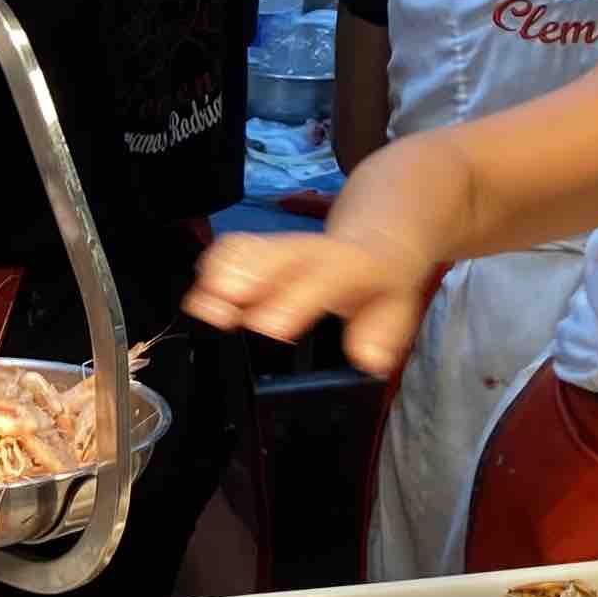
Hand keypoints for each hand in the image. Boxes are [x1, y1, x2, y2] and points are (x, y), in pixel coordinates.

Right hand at [184, 230, 434, 373]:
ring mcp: (283, 248)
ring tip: (200, 307)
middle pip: (276, 256)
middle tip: (219, 309)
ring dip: (221, 277)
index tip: (270, 325)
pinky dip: (212, 272)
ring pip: (248, 250)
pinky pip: (232, 252)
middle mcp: (312, 252)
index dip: (296, 300)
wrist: (374, 238)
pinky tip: (200, 297)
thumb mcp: (397, 309)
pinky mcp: (259, 250)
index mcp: (353, 266)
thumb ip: (383, 333)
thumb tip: (368, 358)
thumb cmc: (381, 282)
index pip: (326, 278)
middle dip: (245, 278)